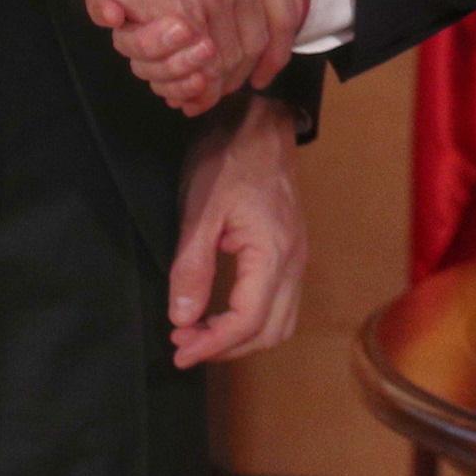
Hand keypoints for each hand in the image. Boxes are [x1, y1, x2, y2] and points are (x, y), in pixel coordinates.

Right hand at [106, 0, 307, 112]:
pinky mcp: (180, 13)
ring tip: (178, 89)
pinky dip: (177, 81)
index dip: (272, 51)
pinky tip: (166, 86)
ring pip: (221, 60)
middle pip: (254, 44)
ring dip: (198, 82)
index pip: (285, 12)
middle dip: (229, 76)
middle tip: (203, 90)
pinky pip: (191, 64)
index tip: (256, 71)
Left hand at [168, 94, 307, 365]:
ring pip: (280, 323)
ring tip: (200, 333)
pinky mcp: (292, 253)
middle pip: (270, 332)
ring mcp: (297, 258)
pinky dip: (253, 322)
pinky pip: (281, 304)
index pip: (247, 321)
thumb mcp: (201, 211)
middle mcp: (293, 263)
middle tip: (184, 344)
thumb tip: (182, 319)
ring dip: (242, 339)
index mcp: (272, 253)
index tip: (178, 350)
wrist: (260, 126)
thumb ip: (193, 267)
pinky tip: (222, 313)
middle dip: (226, 348)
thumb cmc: (228, 160)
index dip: (212, 344)